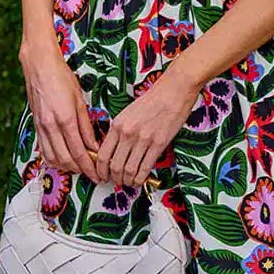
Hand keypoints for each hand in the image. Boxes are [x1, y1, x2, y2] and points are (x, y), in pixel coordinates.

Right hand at [20, 40, 100, 182]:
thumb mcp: (80, 100)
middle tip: (91, 172)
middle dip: (79, 170)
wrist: (39, 66)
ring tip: (79, 167)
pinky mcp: (35, 126)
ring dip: (66, 167)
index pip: (78, 152)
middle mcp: (51, 126)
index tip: (97, 174)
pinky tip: (64, 159)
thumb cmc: (62, 78)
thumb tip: (94, 146)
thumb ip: (86, 126)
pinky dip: (54, 159)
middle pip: (65, 159)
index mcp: (65, 119)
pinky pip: (44, 150)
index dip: (89, 167)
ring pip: (52, 158)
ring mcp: (41, 127)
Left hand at [92, 66, 200, 189]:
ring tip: (128, 183)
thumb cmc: (152, 100)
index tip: (102, 175)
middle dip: (114, 178)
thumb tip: (113, 151)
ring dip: (127, 181)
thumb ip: (119, 131)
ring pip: (129, 169)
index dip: (100, 170)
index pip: (103, 155)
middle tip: (115, 181)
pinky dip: (140, 178)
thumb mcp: (127, 113)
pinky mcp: (159, 144)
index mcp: (118, 125)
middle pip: (114, 165)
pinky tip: (139, 180)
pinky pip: (145, 167)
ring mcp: (143, 139)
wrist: (173, 91)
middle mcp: (128, 133)